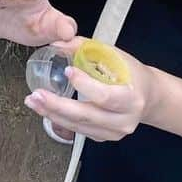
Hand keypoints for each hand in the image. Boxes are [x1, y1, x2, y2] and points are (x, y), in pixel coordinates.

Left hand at [23, 37, 158, 141]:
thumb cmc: (130, 73)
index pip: (105, 95)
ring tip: (33, 101)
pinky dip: (59, 120)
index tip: (68, 71)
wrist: (148, 98)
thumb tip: (57, 43)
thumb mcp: (114, 55)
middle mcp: (124, 120)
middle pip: (86, 115)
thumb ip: (85, 48)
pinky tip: (45, 109)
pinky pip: (78, 131)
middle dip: (57, 105)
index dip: (85, 85)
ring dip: (52, 114)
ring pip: (78, 126)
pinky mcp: (104, 138)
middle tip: (36, 94)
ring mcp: (114, 133)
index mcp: (131, 98)